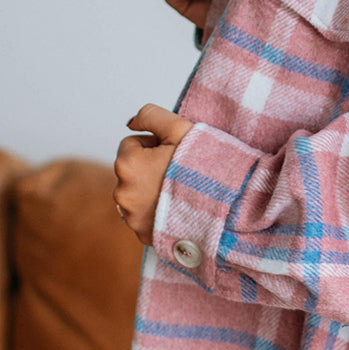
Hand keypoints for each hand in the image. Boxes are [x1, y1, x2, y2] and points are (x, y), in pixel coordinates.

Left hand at [113, 103, 194, 245]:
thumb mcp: (180, 128)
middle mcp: (122, 193)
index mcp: (127, 164)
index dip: (155, 145)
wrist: (225, 206)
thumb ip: (150, 115)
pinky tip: (177, 208)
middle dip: (150, 169)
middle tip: (178, 173)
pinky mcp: (142, 235)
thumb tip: (131, 122)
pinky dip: (157, 212)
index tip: (174, 154)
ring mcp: (131, 217)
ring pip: (137, 194)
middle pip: (133, 171)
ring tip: (180, 191)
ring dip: (151, 190)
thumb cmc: (203, 165)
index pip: (132, 144)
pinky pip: (145, 217)